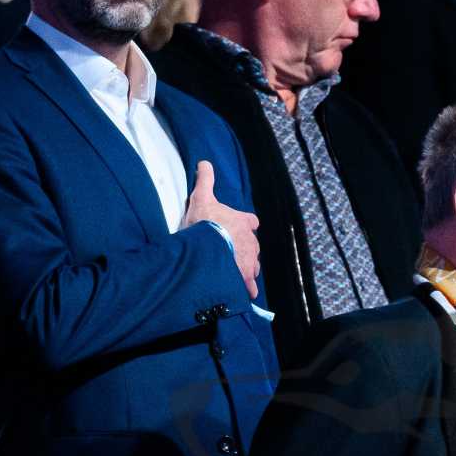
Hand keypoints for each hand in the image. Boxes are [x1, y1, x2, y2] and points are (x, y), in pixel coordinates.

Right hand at [183, 160, 260, 299]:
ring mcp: (248, 259)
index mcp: (243, 222)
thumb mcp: (203, 197)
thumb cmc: (206, 221)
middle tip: (234, 254)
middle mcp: (250, 241)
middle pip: (252, 246)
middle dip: (245, 250)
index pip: (251, 222)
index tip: (244, 226)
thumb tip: (205, 162)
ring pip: (252, 264)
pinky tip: (247, 293)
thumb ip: (205, 180)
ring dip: (246, 268)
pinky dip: (248, 288)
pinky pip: (248, 283)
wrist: (208, 245)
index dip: (247, 224)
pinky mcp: (243, 275)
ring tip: (238, 273)